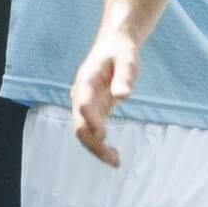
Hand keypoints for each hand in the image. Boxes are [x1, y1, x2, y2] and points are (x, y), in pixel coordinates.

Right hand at [70, 29, 139, 166]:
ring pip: (85, 132)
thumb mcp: (127, 58)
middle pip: (80, 124)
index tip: (104, 133)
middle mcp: (81, 95)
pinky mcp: (95, 110)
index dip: (90, 118)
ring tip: (116, 161)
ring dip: (97, 148)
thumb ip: (124, 75)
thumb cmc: (122, 50)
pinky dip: (101, 145)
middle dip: (93, 143)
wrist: (116, 45)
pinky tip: (115, 156)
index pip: (82, 102)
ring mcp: (86, 104)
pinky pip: (94, 132)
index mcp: (86, 80)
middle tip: (113, 158)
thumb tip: (122, 95)